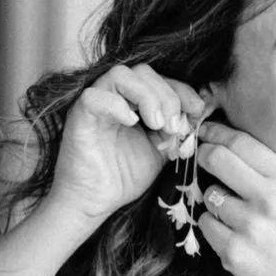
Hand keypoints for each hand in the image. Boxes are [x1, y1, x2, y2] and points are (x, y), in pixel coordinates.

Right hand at [51, 65, 205, 226]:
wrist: (95, 203)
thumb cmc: (123, 177)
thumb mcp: (160, 151)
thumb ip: (176, 131)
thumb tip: (197, 115)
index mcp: (133, 102)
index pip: (160, 80)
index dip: (182, 91)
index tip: (197, 110)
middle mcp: (113, 97)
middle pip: (143, 72)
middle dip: (167, 96)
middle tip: (172, 126)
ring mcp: (95, 104)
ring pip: (121, 75)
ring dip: (146, 96)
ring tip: (156, 124)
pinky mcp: (78, 117)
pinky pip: (94, 97)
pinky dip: (116, 105)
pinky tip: (130, 122)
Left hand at [192, 121, 275, 275]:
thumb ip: (264, 167)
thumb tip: (221, 142)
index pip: (241, 143)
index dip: (216, 133)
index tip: (203, 131)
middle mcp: (269, 197)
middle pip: (218, 160)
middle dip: (204, 156)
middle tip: (201, 158)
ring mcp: (250, 225)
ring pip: (209, 196)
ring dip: (214, 201)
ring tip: (235, 213)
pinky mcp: (233, 250)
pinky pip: (206, 224)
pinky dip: (213, 226)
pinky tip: (232, 233)